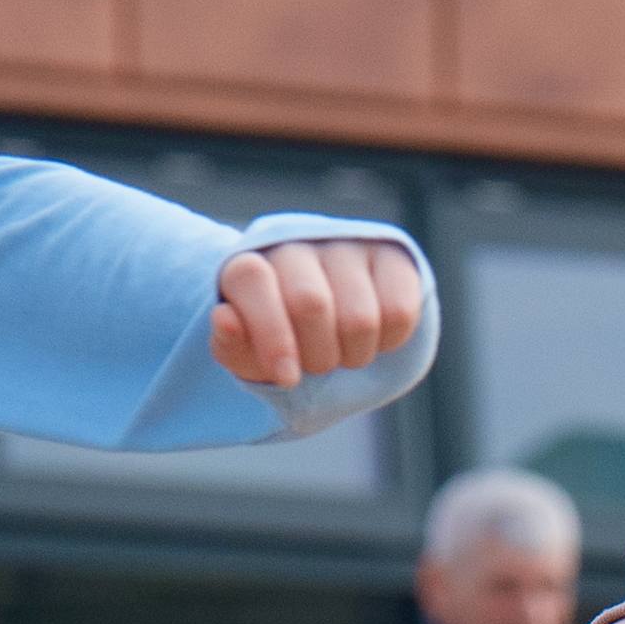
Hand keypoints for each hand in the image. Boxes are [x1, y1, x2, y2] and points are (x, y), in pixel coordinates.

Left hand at [210, 239, 424, 391]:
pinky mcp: (390, 255)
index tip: (287, 378)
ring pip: (360, 318)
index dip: (271, 334)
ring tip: (343, 353)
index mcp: (249, 266)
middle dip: (317, 357)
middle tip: (317, 366)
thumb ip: (231, 345)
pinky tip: (374, 339)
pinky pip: (399, 312)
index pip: (252, 280)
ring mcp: (345, 245)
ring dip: (353, 356)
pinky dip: (388, 343)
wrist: (326, 321)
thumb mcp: (248, 355)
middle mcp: (296, 244)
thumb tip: (224, 318)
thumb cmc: (279, 342)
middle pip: (310, 305)